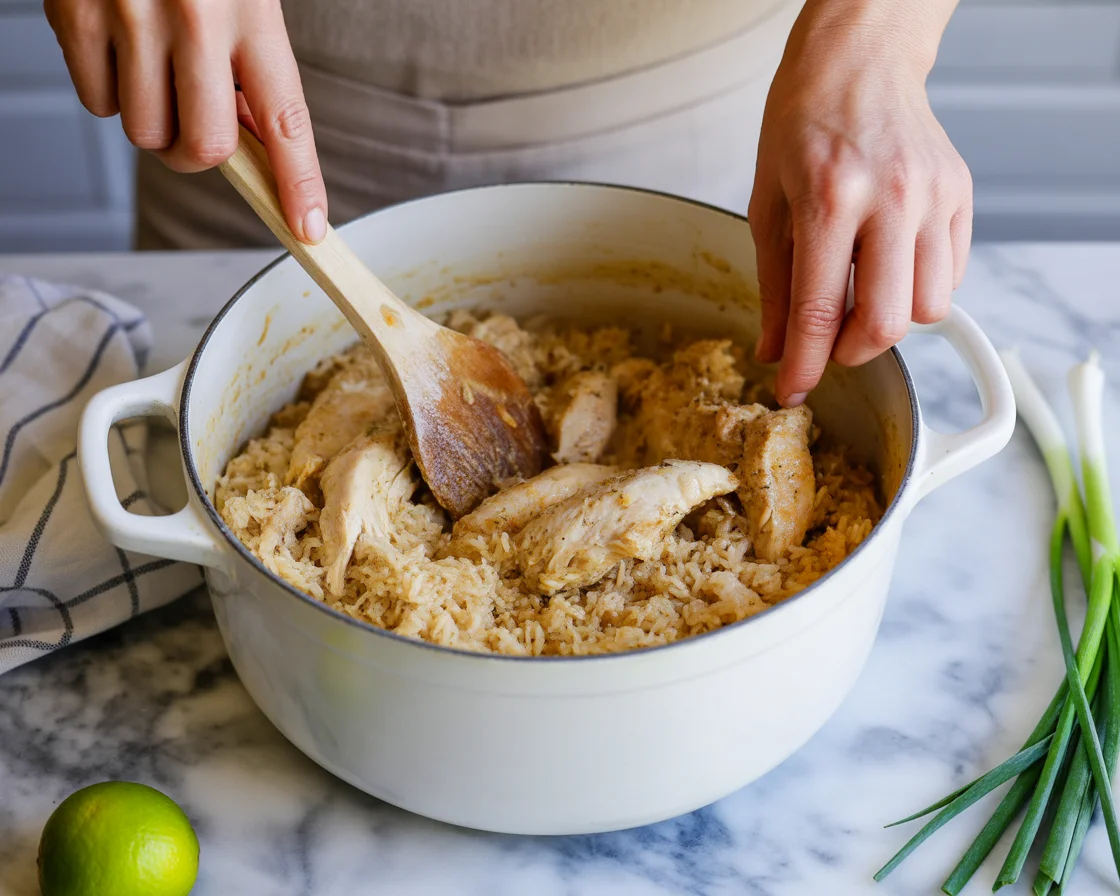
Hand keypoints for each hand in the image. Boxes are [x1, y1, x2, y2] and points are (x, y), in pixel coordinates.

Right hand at [44, 0, 326, 242]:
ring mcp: (129, 17)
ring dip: (154, 120)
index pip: (285, 119)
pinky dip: (109, 92)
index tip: (308, 227)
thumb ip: (253, 64)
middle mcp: (194, 18)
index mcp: (251, 11)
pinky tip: (119, 49)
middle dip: (202, 154)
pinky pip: (97, 103)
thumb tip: (249, 141)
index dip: (298, 182)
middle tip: (196, 128)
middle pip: (205, 148)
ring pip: (146, 133)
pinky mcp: (74, 14)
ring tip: (155, 67)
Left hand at [749, 0, 970, 405]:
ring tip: (858, 295)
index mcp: (829, 197)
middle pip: (886, 322)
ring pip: (927, 308)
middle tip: (828, 341)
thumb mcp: (768, 205)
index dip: (805, 364)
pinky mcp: (961, 194)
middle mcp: (890, 197)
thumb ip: (775, 287)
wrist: (858, 62)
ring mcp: (933, 195)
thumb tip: (777, 351)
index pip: (819, 308)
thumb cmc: (802, 125)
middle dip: (851, 351)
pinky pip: (950, 276)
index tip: (793, 390)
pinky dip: (917, 289)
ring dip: (889, 321)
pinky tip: (887, 266)